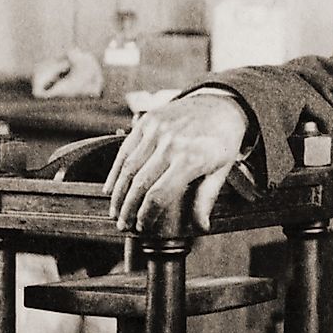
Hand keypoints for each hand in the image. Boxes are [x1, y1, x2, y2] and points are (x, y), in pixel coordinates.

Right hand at [104, 92, 249, 234]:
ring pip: (128, 167)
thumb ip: (206, 199)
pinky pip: (125, 149)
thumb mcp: (221, 171)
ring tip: (115, 211)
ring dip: (118, 193)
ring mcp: (157, 130)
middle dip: (128, 208)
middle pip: (140, 183)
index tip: (142, 226)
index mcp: (191, 159)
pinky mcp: (147, 121)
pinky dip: (115, 170)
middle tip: (123, 225)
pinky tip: (111, 187)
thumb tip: (201, 227)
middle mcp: (171, 144)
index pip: (159, 194)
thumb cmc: (222, 141)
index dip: (146, 214)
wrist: (220, 105)